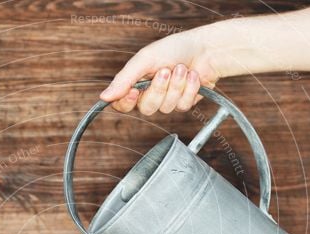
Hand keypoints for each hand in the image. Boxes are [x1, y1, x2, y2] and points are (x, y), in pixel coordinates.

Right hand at [99, 29, 218, 113]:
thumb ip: (124, 79)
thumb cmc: (174, 48)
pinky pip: (183, 106)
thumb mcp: (145, 59)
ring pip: (166, 107)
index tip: (134, 90)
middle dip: (159, 89)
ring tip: (182, 68)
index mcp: (136, 83)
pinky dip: (189, 88)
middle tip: (166, 70)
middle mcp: (150, 94)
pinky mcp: (183, 103)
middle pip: (147, 108)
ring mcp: (167, 101)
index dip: (127, 101)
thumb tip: (103, 97)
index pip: (122, 104)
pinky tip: (193, 75)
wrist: (205, 49)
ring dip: (177, 85)